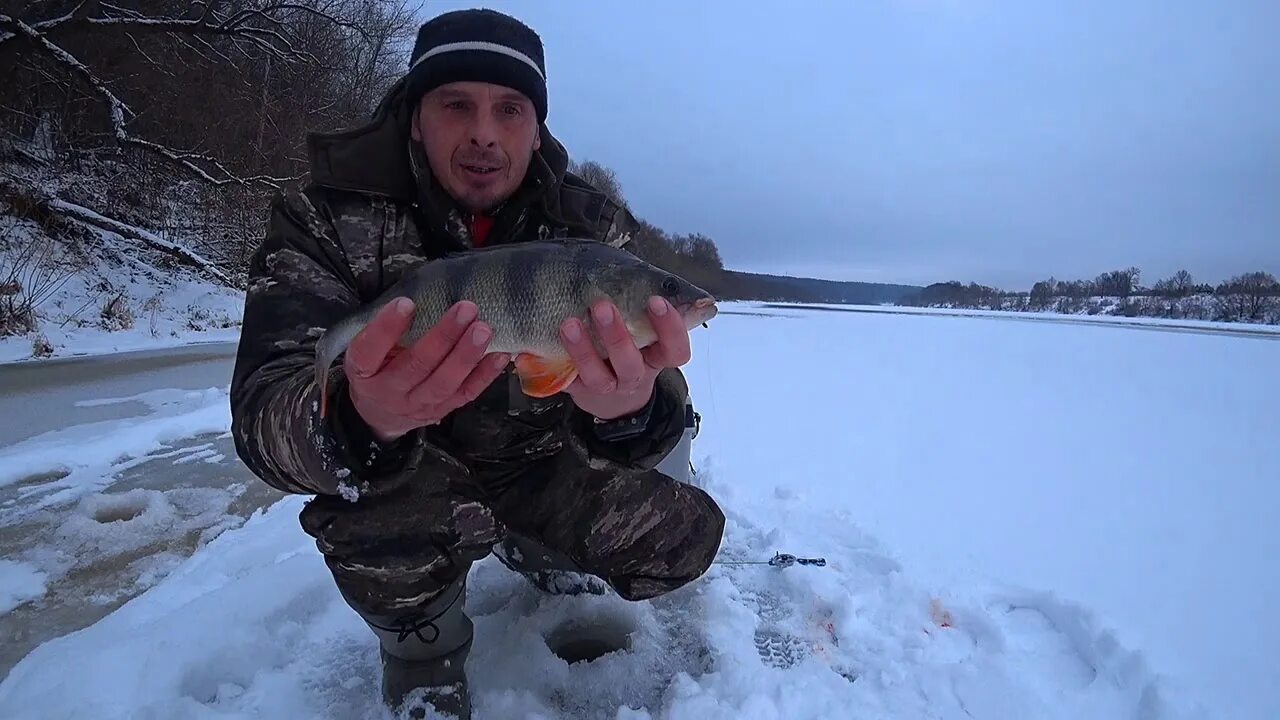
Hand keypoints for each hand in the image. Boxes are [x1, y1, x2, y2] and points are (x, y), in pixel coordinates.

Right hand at [342, 298, 509, 442]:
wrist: (379, 414)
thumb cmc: (377, 368)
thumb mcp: (367, 350)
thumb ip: (385, 329)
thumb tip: (422, 292)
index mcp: (364, 371)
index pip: (369, 351)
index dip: (386, 328)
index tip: (406, 302)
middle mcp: (389, 391)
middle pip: (416, 365)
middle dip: (443, 336)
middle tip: (465, 309)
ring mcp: (418, 405)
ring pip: (444, 383)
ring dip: (467, 355)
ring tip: (484, 329)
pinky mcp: (442, 410)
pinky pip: (465, 394)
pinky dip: (485, 375)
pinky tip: (501, 354)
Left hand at [558, 296, 691, 420]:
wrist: (612, 395)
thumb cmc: (629, 347)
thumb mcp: (643, 329)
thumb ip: (641, 305)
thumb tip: (634, 272)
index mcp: (656, 357)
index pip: (675, 349)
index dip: (670, 328)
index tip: (656, 300)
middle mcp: (633, 375)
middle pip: (630, 364)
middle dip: (617, 336)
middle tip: (602, 306)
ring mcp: (606, 387)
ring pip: (597, 376)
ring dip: (583, 350)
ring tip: (569, 324)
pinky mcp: (579, 391)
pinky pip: (568, 382)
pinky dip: (556, 363)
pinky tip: (549, 343)